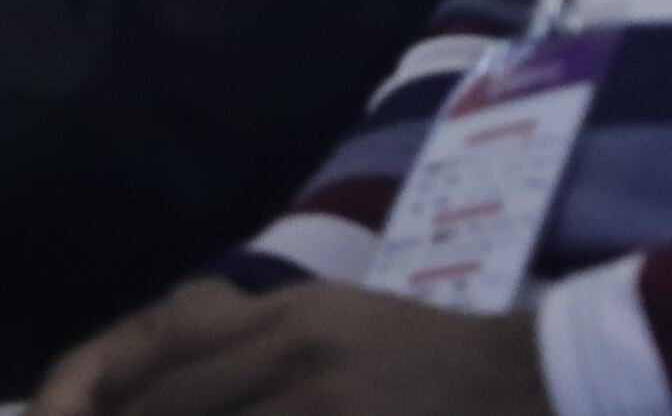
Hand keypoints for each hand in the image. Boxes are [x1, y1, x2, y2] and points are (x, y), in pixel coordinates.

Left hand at [44, 281, 550, 415]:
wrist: (518, 378)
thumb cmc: (427, 354)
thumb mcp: (340, 319)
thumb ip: (263, 333)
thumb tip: (174, 352)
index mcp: (290, 312)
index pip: (165, 353)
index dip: (118, 394)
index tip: (108, 412)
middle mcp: (290, 348)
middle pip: (167, 403)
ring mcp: (312, 399)